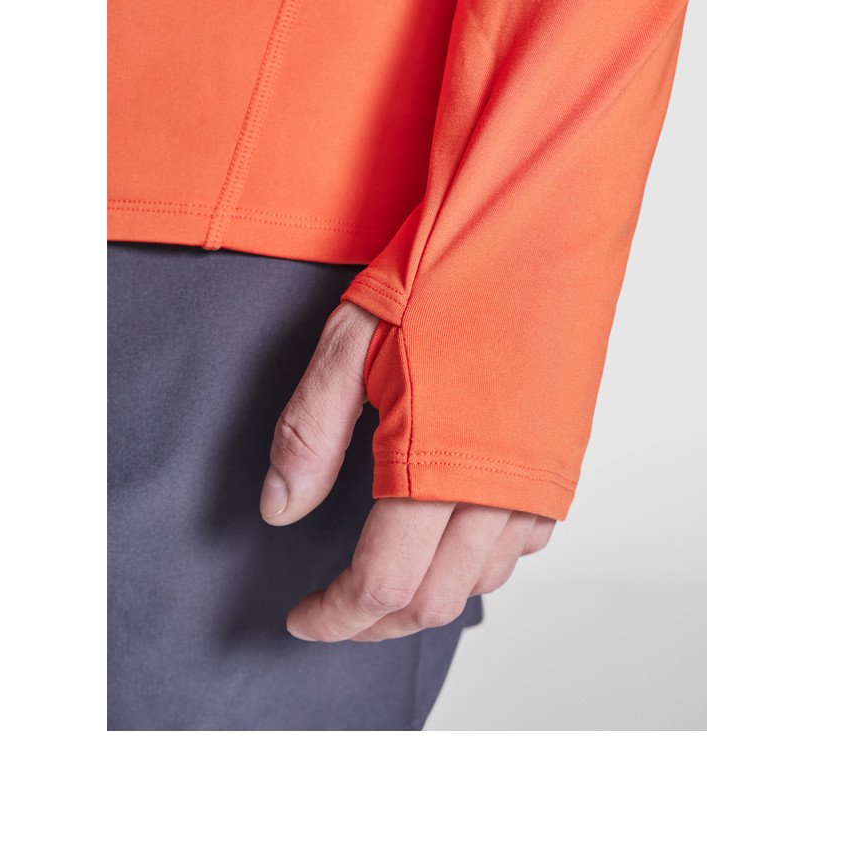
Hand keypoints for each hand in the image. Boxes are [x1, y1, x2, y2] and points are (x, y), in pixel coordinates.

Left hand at [260, 301, 555, 641]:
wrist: (536, 219)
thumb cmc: (447, 270)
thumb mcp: (351, 345)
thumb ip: (310, 437)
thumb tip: (279, 509)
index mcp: (441, 466)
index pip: (383, 585)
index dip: (337, 615)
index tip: (302, 618)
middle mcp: (501, 488)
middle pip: (435, 600)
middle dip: (377, 622)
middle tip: (335, 610)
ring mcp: (540, 477)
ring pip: (483, 580)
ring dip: (427, 595)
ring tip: (384, 580)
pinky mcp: (562, 459)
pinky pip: (522, 542)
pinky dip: (476, 560)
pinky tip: (447, 536)